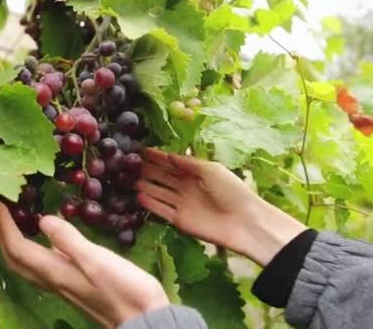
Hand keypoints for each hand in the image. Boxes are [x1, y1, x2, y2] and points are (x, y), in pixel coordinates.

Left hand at [0, 202, 168, 327]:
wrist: (142, 319)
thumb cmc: (124, 289)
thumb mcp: (97, 260)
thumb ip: (69, 240)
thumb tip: (43, 220)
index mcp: (55, 272)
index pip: (18, 248)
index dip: (5, 227)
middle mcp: (53, 281)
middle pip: (15, 260)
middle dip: (2, 236)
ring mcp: (63, 285)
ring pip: (27, 265)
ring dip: (14, 244)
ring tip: (13, 223)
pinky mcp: (74, 285)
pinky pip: (42, 266)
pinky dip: (33, 250)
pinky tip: (45, 240)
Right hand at [136, 148, 305, 265]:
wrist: (244, 222)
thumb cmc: (232, 191)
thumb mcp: (210, 170)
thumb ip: (188, 163)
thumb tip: (169, 155)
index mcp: (196, 173)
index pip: (172, 162)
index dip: (157, 156)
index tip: (141, 149)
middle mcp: (187, 187)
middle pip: (163, 177)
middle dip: (147, 170)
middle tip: (128, 163)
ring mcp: (182, 204)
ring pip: (159, 193)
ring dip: (146, 186)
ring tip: (128, 179)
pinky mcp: (180, 221)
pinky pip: (161, 211)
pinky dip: (150, 204)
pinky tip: (138, 196)